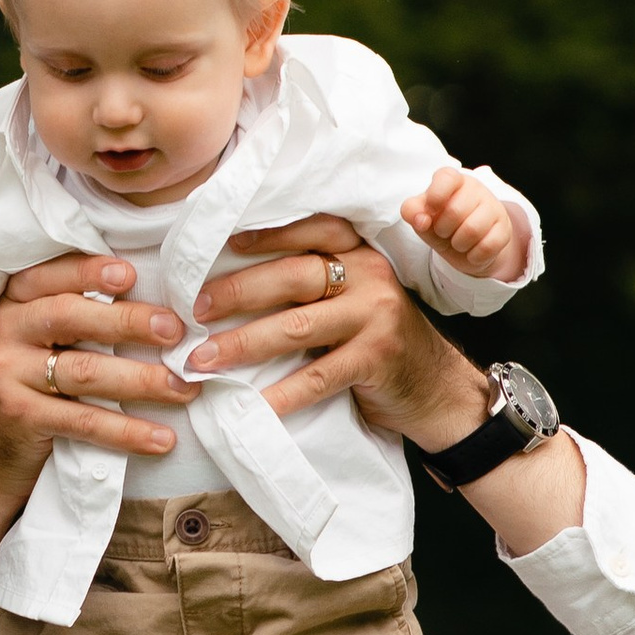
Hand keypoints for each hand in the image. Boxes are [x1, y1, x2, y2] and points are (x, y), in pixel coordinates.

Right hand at [0, 252, 196, 460]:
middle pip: (68, 316)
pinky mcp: (20, 417)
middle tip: (175, 332)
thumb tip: (160, 311)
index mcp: (16, 302)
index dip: (88, 272)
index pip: (50, 276)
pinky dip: (127, 431)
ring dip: (141, 380)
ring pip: (83, 370)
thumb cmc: (35, 387)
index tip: (132, 274)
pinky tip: (162, 438)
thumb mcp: (45, 343)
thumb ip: (81, 319)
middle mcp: (6, 331)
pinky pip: (82, 420)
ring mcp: (8, 374)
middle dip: (127, 321)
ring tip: (183, 387)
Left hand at [180, 216, 480, 442]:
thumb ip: (315, 285)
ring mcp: (377, 317)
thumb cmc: (378, 339)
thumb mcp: (355, 298)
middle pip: (294, 276)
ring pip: (298, 326)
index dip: (267, 234)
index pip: (311, 230)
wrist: (438, 388)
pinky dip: (283, 392)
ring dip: (245, 343)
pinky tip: (254, 403)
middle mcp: (370, 277)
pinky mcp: (377, 359)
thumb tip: (232, 285)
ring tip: (204, 359)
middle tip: (197, 309)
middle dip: (239, 292)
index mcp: (361, 254)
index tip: (222, 244)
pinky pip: (320, 375)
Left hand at [400, 165, 528, 285]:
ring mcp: (493, 207)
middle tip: (444, 232)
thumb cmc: (441, 224)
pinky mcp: (505, 228)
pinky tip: (472, 251)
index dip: (435, 196)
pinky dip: (474, 256)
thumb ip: (412, 212)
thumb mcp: (422, 218)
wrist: (467, 246)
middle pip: (455, 211)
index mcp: (453, 180)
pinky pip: (488, 246)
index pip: (446, 177)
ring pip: (472, 230)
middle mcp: (475, 188)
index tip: (430, 210)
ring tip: (457, 242)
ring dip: (458, 244)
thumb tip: (421, 219)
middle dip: (442, 230)